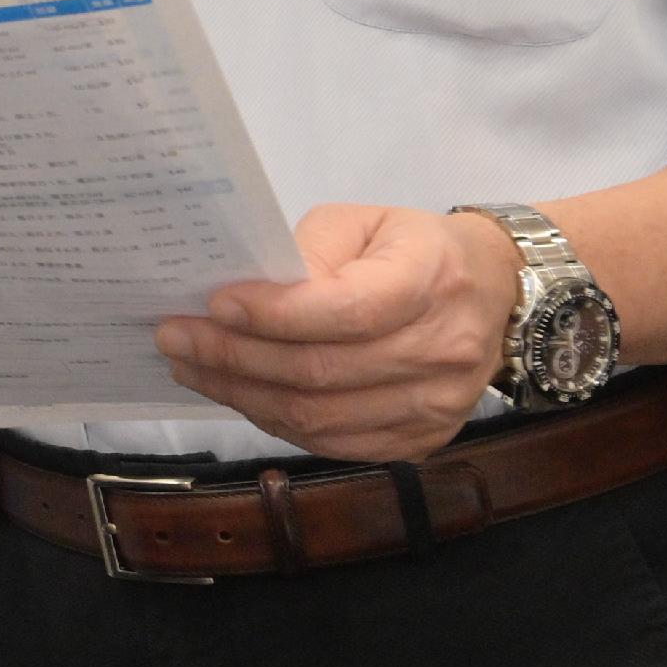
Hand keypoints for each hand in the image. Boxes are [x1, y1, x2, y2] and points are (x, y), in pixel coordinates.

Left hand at [154, 203, 522, 460]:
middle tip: (175, 339)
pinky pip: (333, 443)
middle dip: (235, 357)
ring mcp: (437, 407)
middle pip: (323, 371)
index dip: (274, 314)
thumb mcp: (362, 223)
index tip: (214, 304)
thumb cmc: (411, 248)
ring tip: (192, 367)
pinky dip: (276, 421)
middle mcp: (443, 351)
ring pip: (321, 416)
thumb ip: (308, 252)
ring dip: (243, 394)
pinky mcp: (422, 441)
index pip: (347, 310)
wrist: (490, 292)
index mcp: (431, 280)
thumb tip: (243, 295)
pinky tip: (238, 394)